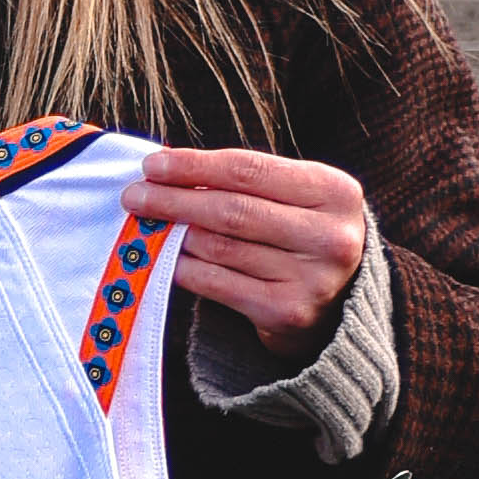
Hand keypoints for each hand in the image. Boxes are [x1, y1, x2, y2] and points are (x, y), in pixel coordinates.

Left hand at [136, 145, 368, 348]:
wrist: (344, 301)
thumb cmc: (305, 234)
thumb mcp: (297, 197)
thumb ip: (245, 181)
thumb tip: (168, 167)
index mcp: (335, 193)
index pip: (250, 170)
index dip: (195, 166)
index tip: (153, 164)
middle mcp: (329, 236)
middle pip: (232, 210)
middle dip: (174, 200)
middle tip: (134, 195)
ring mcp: (310, 279)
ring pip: (220, 247)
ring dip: (174, 234)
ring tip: (148, 224)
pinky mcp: (287, 313)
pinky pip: (217, 283)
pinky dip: (183, 268)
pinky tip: (165, 258)